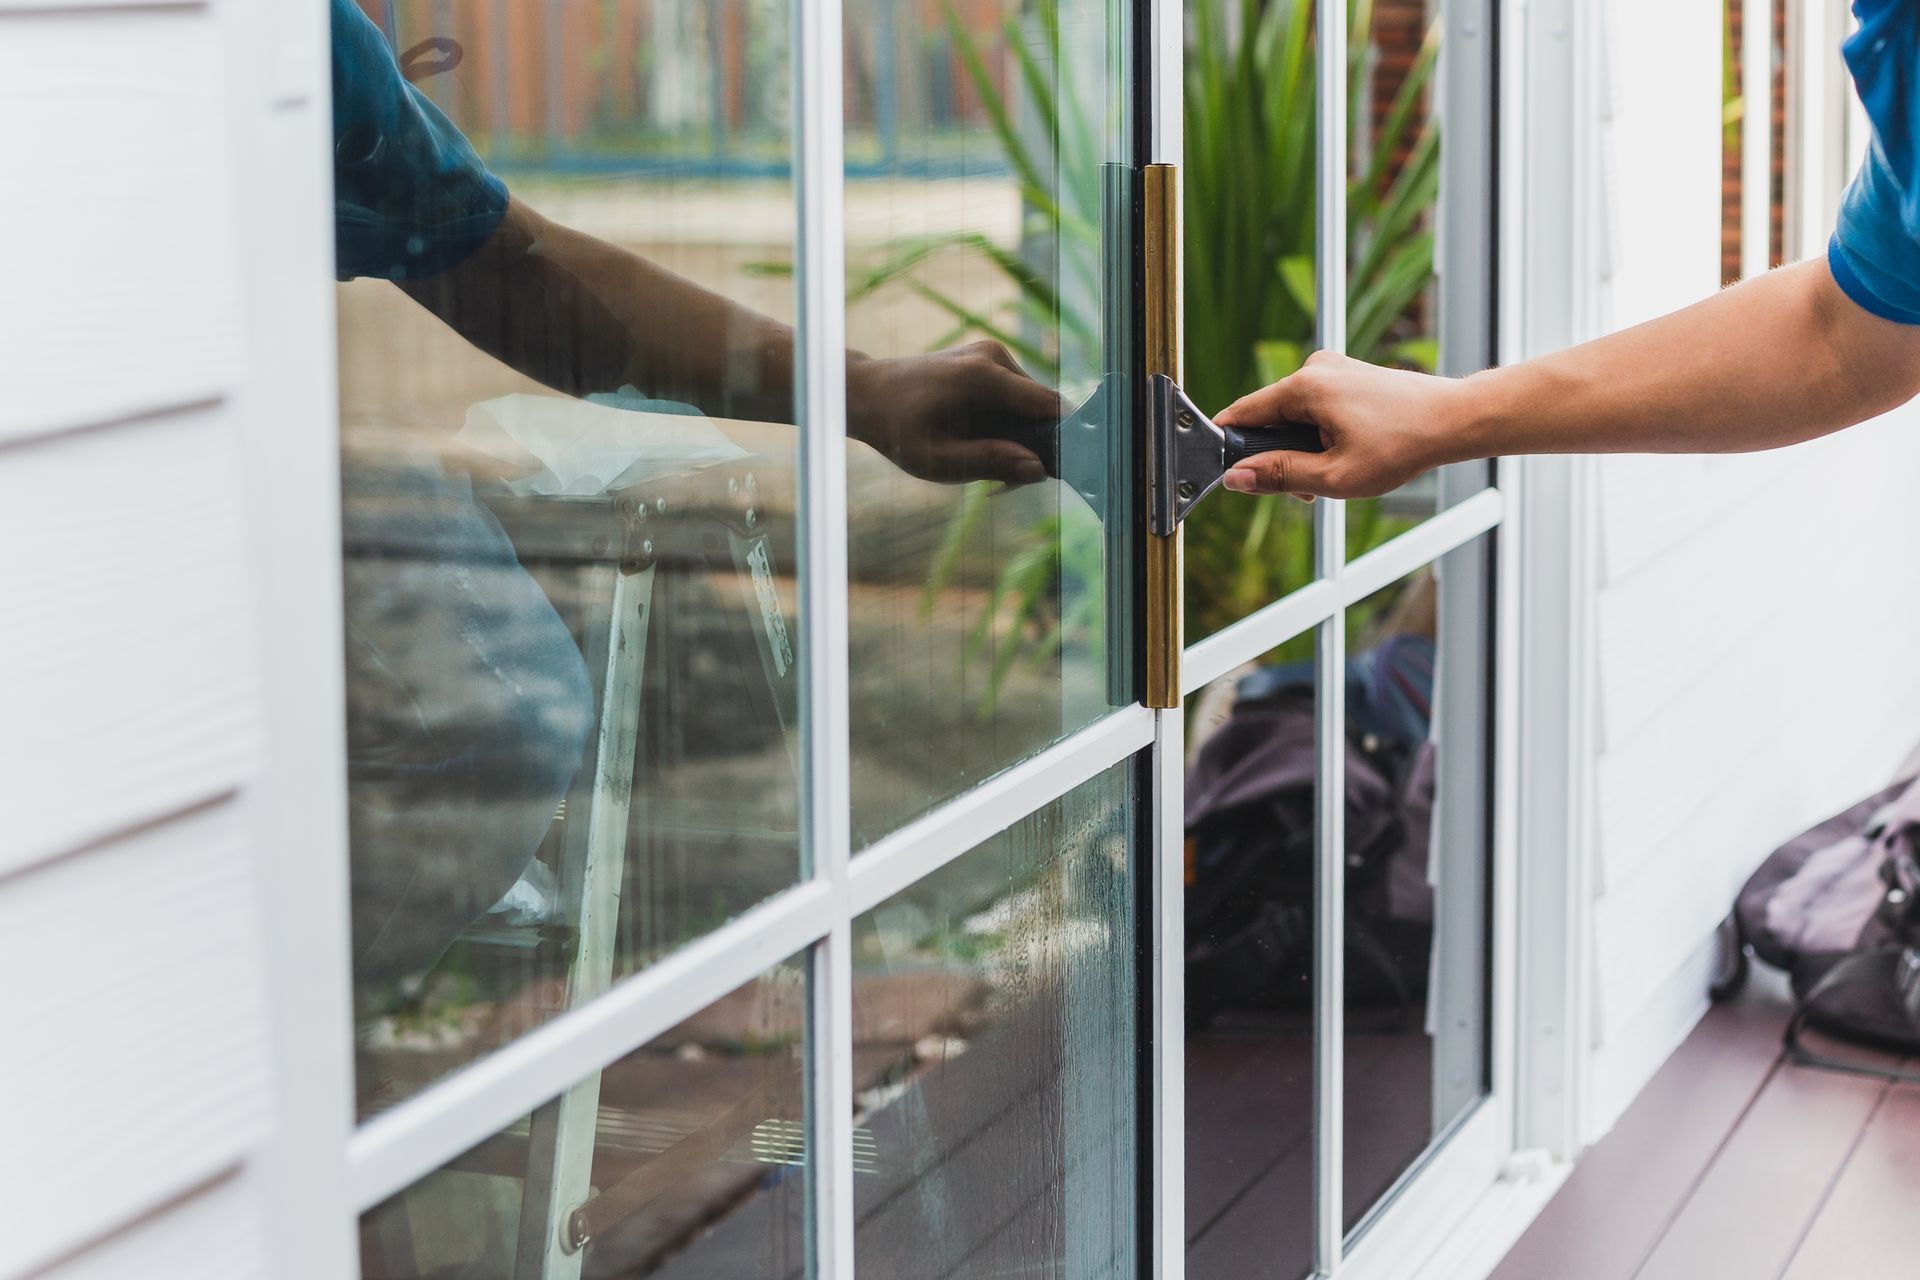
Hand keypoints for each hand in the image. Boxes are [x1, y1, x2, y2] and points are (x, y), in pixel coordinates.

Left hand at [845, 341, 1065, 484]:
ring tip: (983, 465)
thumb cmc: (896, 429)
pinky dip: (1006, 424)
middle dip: (1032, 446)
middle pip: (1042, 407)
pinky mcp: (987, 359)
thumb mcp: (938, 460)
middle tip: (1001, 482)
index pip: (1050, 406)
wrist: (865, 394)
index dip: (1061, 440)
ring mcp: (991, 353)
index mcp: (984, 376)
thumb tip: (1038, 470)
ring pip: (1030, 404)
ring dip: (1018, 437)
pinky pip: (1014, 396)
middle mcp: (994, 356)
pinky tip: (979, 444)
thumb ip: (989, 463)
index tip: (1053, 472)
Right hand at [1215, 350, 1474, 499]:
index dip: (1231, 446)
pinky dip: (1322, 435)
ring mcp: (1333, 369)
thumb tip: (1236, 477)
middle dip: (1281, 456)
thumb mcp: (1333, 476)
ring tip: (1337, 472)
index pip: (1243, 413)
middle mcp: (1315, 368)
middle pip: (1270, 419)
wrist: (1453, 420)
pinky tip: (1347, 454)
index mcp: (1305, 386)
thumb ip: (1279, 476)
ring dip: (1304, 449)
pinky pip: (1315, 408)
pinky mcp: (1347, 376)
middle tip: (1308, 489)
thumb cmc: (1402, 446)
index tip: (1232, 474)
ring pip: (1295, 417)